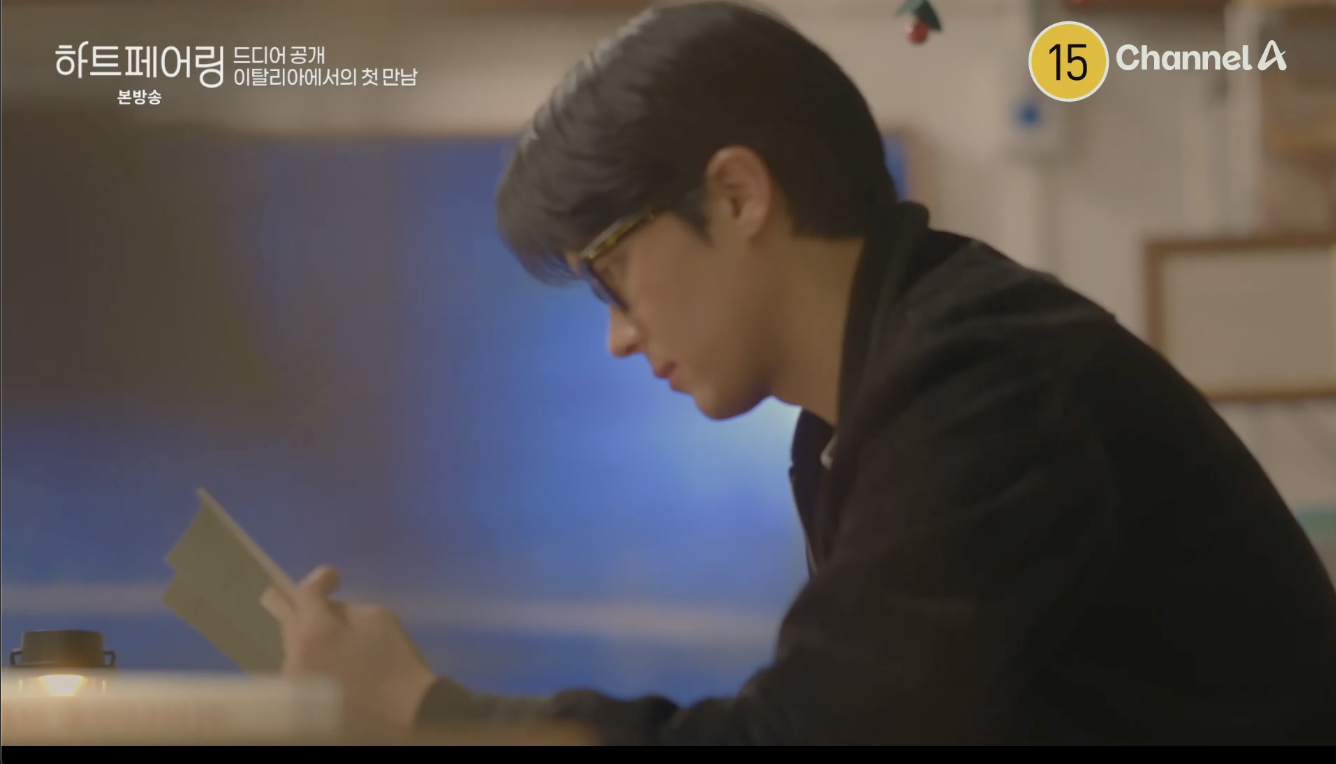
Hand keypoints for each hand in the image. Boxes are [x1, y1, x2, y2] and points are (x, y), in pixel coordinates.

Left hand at [260, 566, 436, 734]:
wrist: (402, 714)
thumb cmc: (395, 664)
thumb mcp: (379, 619)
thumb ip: (347, 609)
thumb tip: (330, 609)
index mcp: (314, 632)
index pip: (303, 593)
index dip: (319, 580)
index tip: (334, 577)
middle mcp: (294, 655)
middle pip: (286, 617)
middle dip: (304, 603)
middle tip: (320, 598)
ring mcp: (294, 680)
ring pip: (294, 643)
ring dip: (310, 632)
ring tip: (334, 636)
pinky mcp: (300, 698)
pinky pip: (300, 665)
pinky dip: (313, 655)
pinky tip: (333, 659)